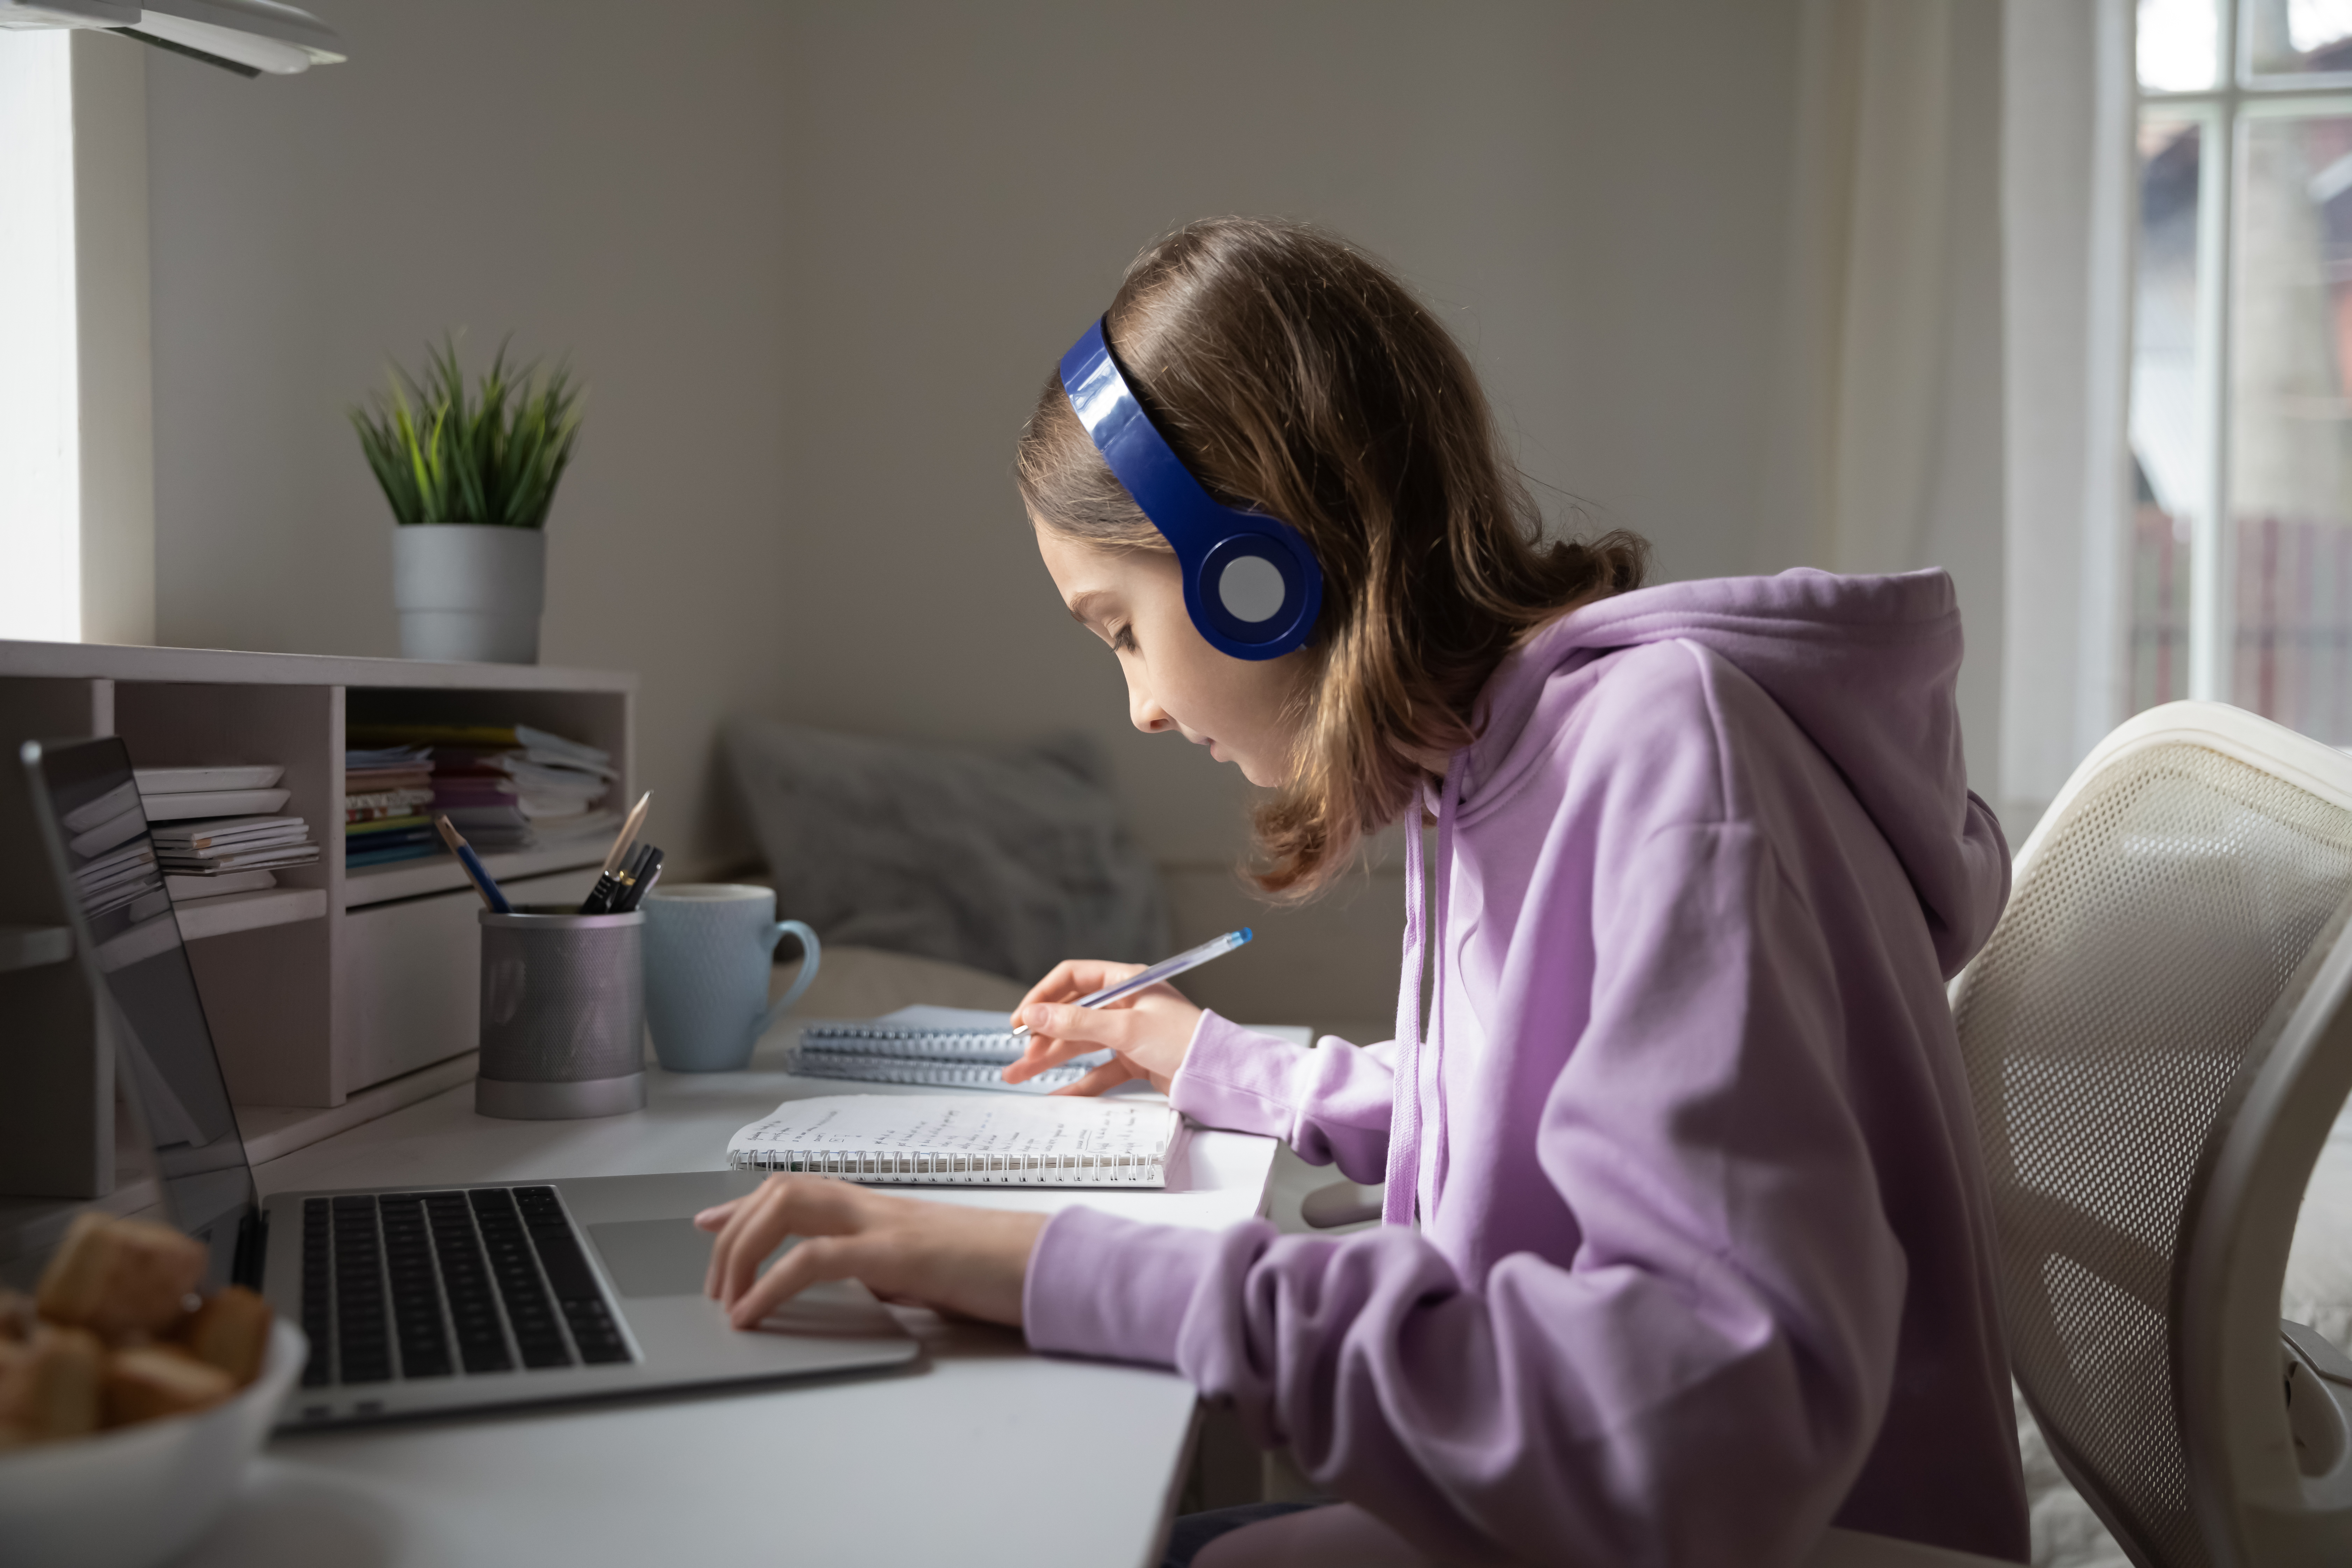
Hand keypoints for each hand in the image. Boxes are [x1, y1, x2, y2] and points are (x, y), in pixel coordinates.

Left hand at [695, 1177, 1045, 1329]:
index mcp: (881, 1210)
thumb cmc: (994, 1271)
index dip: (745, 1205)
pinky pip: (814, 1258)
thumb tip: (856, 1287)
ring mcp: (884, 1223)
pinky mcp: (895, 1252)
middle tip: (713, 1284)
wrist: (1047, 1265)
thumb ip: (884, 1270)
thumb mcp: (923, 1272)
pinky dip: (772, 1285)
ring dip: (743, 1251)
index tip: (708, 1222)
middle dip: (733, 1233)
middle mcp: (875, 1205)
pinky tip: (753, 1314)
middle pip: (781, 1191)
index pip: (799, 1190)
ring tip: (726, 1298)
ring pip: (788, 1207)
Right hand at [1000, 958, 1202, 1094]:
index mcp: (1126, 981)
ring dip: (1052, 1058)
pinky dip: (1079, 1081)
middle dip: (1042, 1036)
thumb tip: (1034, 1015)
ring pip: (1081, 1043)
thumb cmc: (1184, 1040)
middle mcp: (1125, 1004)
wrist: (1219, 1075)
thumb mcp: (1125, 1029)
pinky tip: (1058, 1093)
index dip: (1043, 996)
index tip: (1020, 1019)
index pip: (1073, 978)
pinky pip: (1099, 1069)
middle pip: (1072, 1015)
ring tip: (1020, 1075)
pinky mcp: (1135, 1059)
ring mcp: (1129, 1032)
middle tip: (1018, 1058)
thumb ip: (1077, 1023)